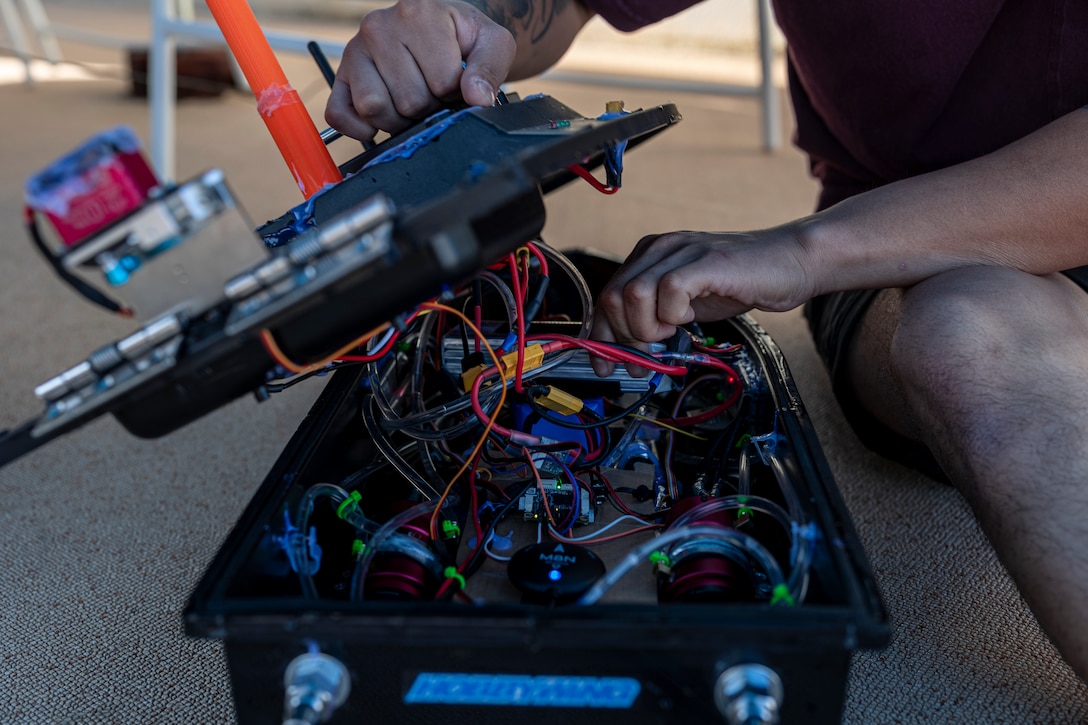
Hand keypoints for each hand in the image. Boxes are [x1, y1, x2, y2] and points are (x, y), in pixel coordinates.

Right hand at [325, 0, 515, 140]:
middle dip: (428, 108)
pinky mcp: (342, 76)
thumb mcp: (492, 44)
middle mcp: (379, 27)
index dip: (454, 93)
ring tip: (410, 102)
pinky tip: (379, 123)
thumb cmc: (463, 38)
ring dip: (398, 120)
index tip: (454, 80)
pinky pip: (339, 115)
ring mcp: (356, 51)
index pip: (442, 82)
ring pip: (375, 109)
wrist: (440, 27)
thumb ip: (490, 69)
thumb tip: (477, 99)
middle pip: (410, 101)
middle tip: (432, 91)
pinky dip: (359, 129)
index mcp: (418, 14)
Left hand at [590, 229, 814, 375]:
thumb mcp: (687, 303)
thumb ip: (656, 317)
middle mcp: (660, 248)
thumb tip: (630, 352)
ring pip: (634, 294)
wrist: (791, 262)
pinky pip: (668, 291)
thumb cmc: (740, 283)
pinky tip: (690, 317)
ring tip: (674, 331)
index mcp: (650, 255)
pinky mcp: (704, 261)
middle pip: (613, 297)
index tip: (605, 365)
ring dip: (649, 326)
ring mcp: (681, 251)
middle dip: (626, 337)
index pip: (607, 296)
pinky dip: (674, 314)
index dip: (601, 336)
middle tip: (650, 354)